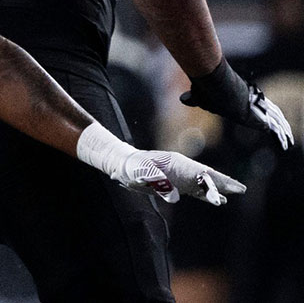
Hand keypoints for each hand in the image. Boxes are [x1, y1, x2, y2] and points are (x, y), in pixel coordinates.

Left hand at [113, 149, 245, 205]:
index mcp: (176, 163)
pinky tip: (217, 201)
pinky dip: (206, 195)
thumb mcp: (141, 172)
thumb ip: (158, 182)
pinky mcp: (176, 185)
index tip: (224, 192)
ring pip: (203, 184)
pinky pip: (195, 191)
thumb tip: (175, 197)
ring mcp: (181, 176)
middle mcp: (182, 168)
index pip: (199, 172)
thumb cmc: (132, 167)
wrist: (123, 166)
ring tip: (235, 194)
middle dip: (223, 182)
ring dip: (218, 190)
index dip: (213, 181)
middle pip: (206, 176)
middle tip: (241, 189)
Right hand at [181, 60, 293, 149]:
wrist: (219, 89)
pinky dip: (281, 138)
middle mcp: (255, 103)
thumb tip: (182, 99)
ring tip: (288, 142)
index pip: (259, 106)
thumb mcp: (203, 98)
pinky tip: (285, 145)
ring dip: (284, 132)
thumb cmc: (210, 91)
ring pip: (277, 122)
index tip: (267, 120)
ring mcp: (261, 110)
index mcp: (244, 98)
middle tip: (285, 132)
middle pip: (272, 113)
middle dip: (279, 123)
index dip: (264, 113)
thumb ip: (195, 99)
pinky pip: (276, 130)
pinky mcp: (263, 118)